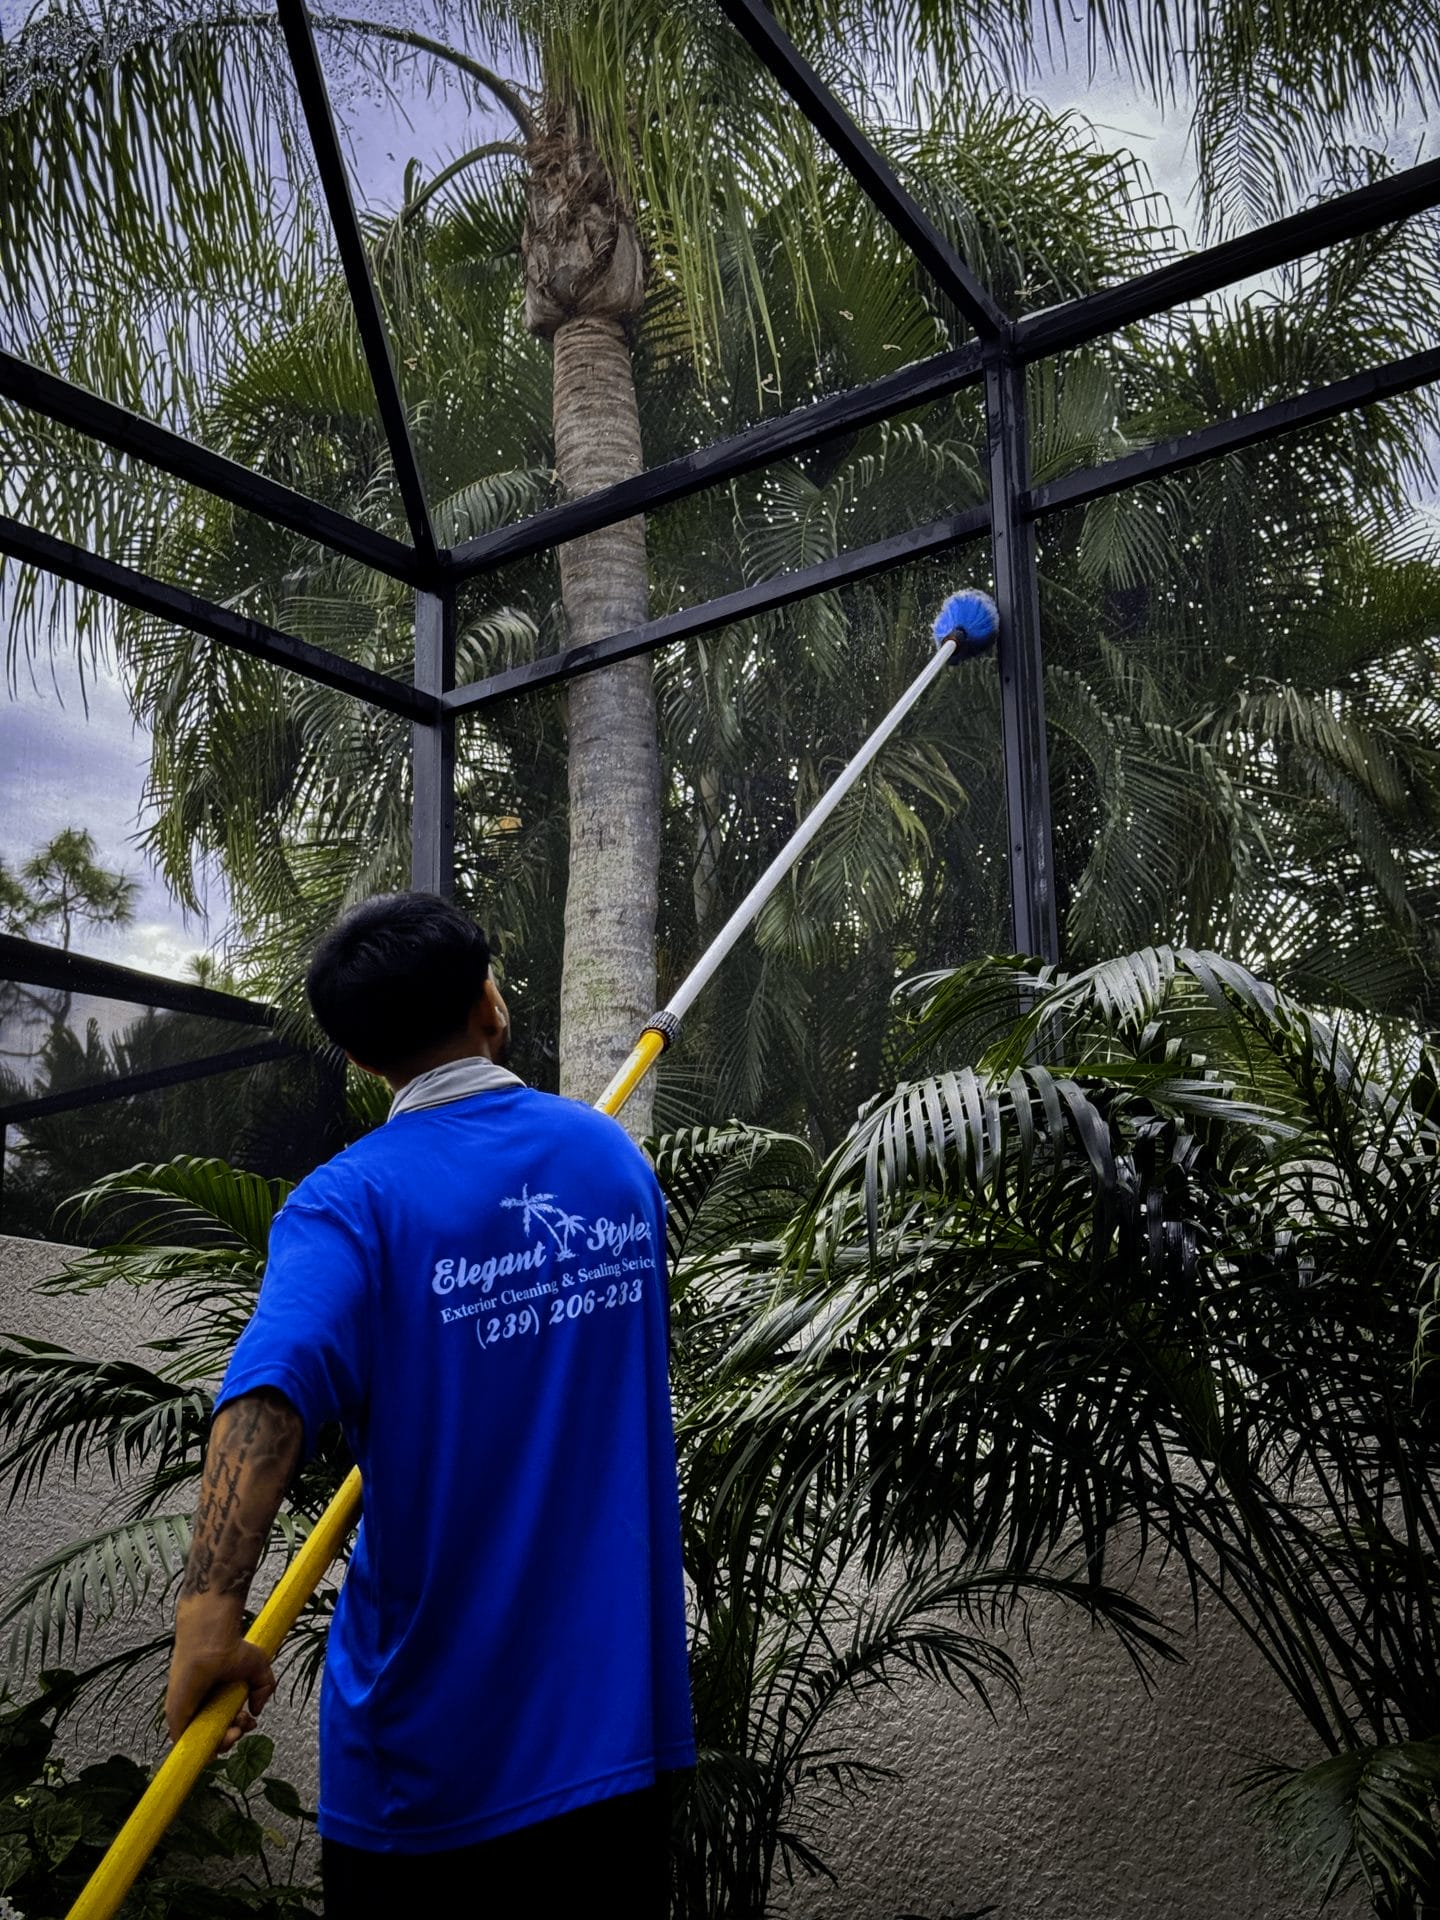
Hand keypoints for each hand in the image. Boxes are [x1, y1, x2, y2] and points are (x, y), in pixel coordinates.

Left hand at [165, 1622, 275, 1752]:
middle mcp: (203, 1706)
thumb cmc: (232, 1648)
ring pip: (205, 1742)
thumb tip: (255, 1711)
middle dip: (234, 1735)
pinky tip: (224, 1738)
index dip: (239, 1727)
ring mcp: (189, 1713)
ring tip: (236, 1730)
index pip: (226, 1724)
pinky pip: (188, 1744)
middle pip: (217, 1736)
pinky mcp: (178, 1718)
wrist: (213, 1642)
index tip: (250, 1720)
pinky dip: (205, 1750)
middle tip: (243, 1723)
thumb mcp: (259, 1669)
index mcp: (217, 1697)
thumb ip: (263, 1690)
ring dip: (224, 1743)